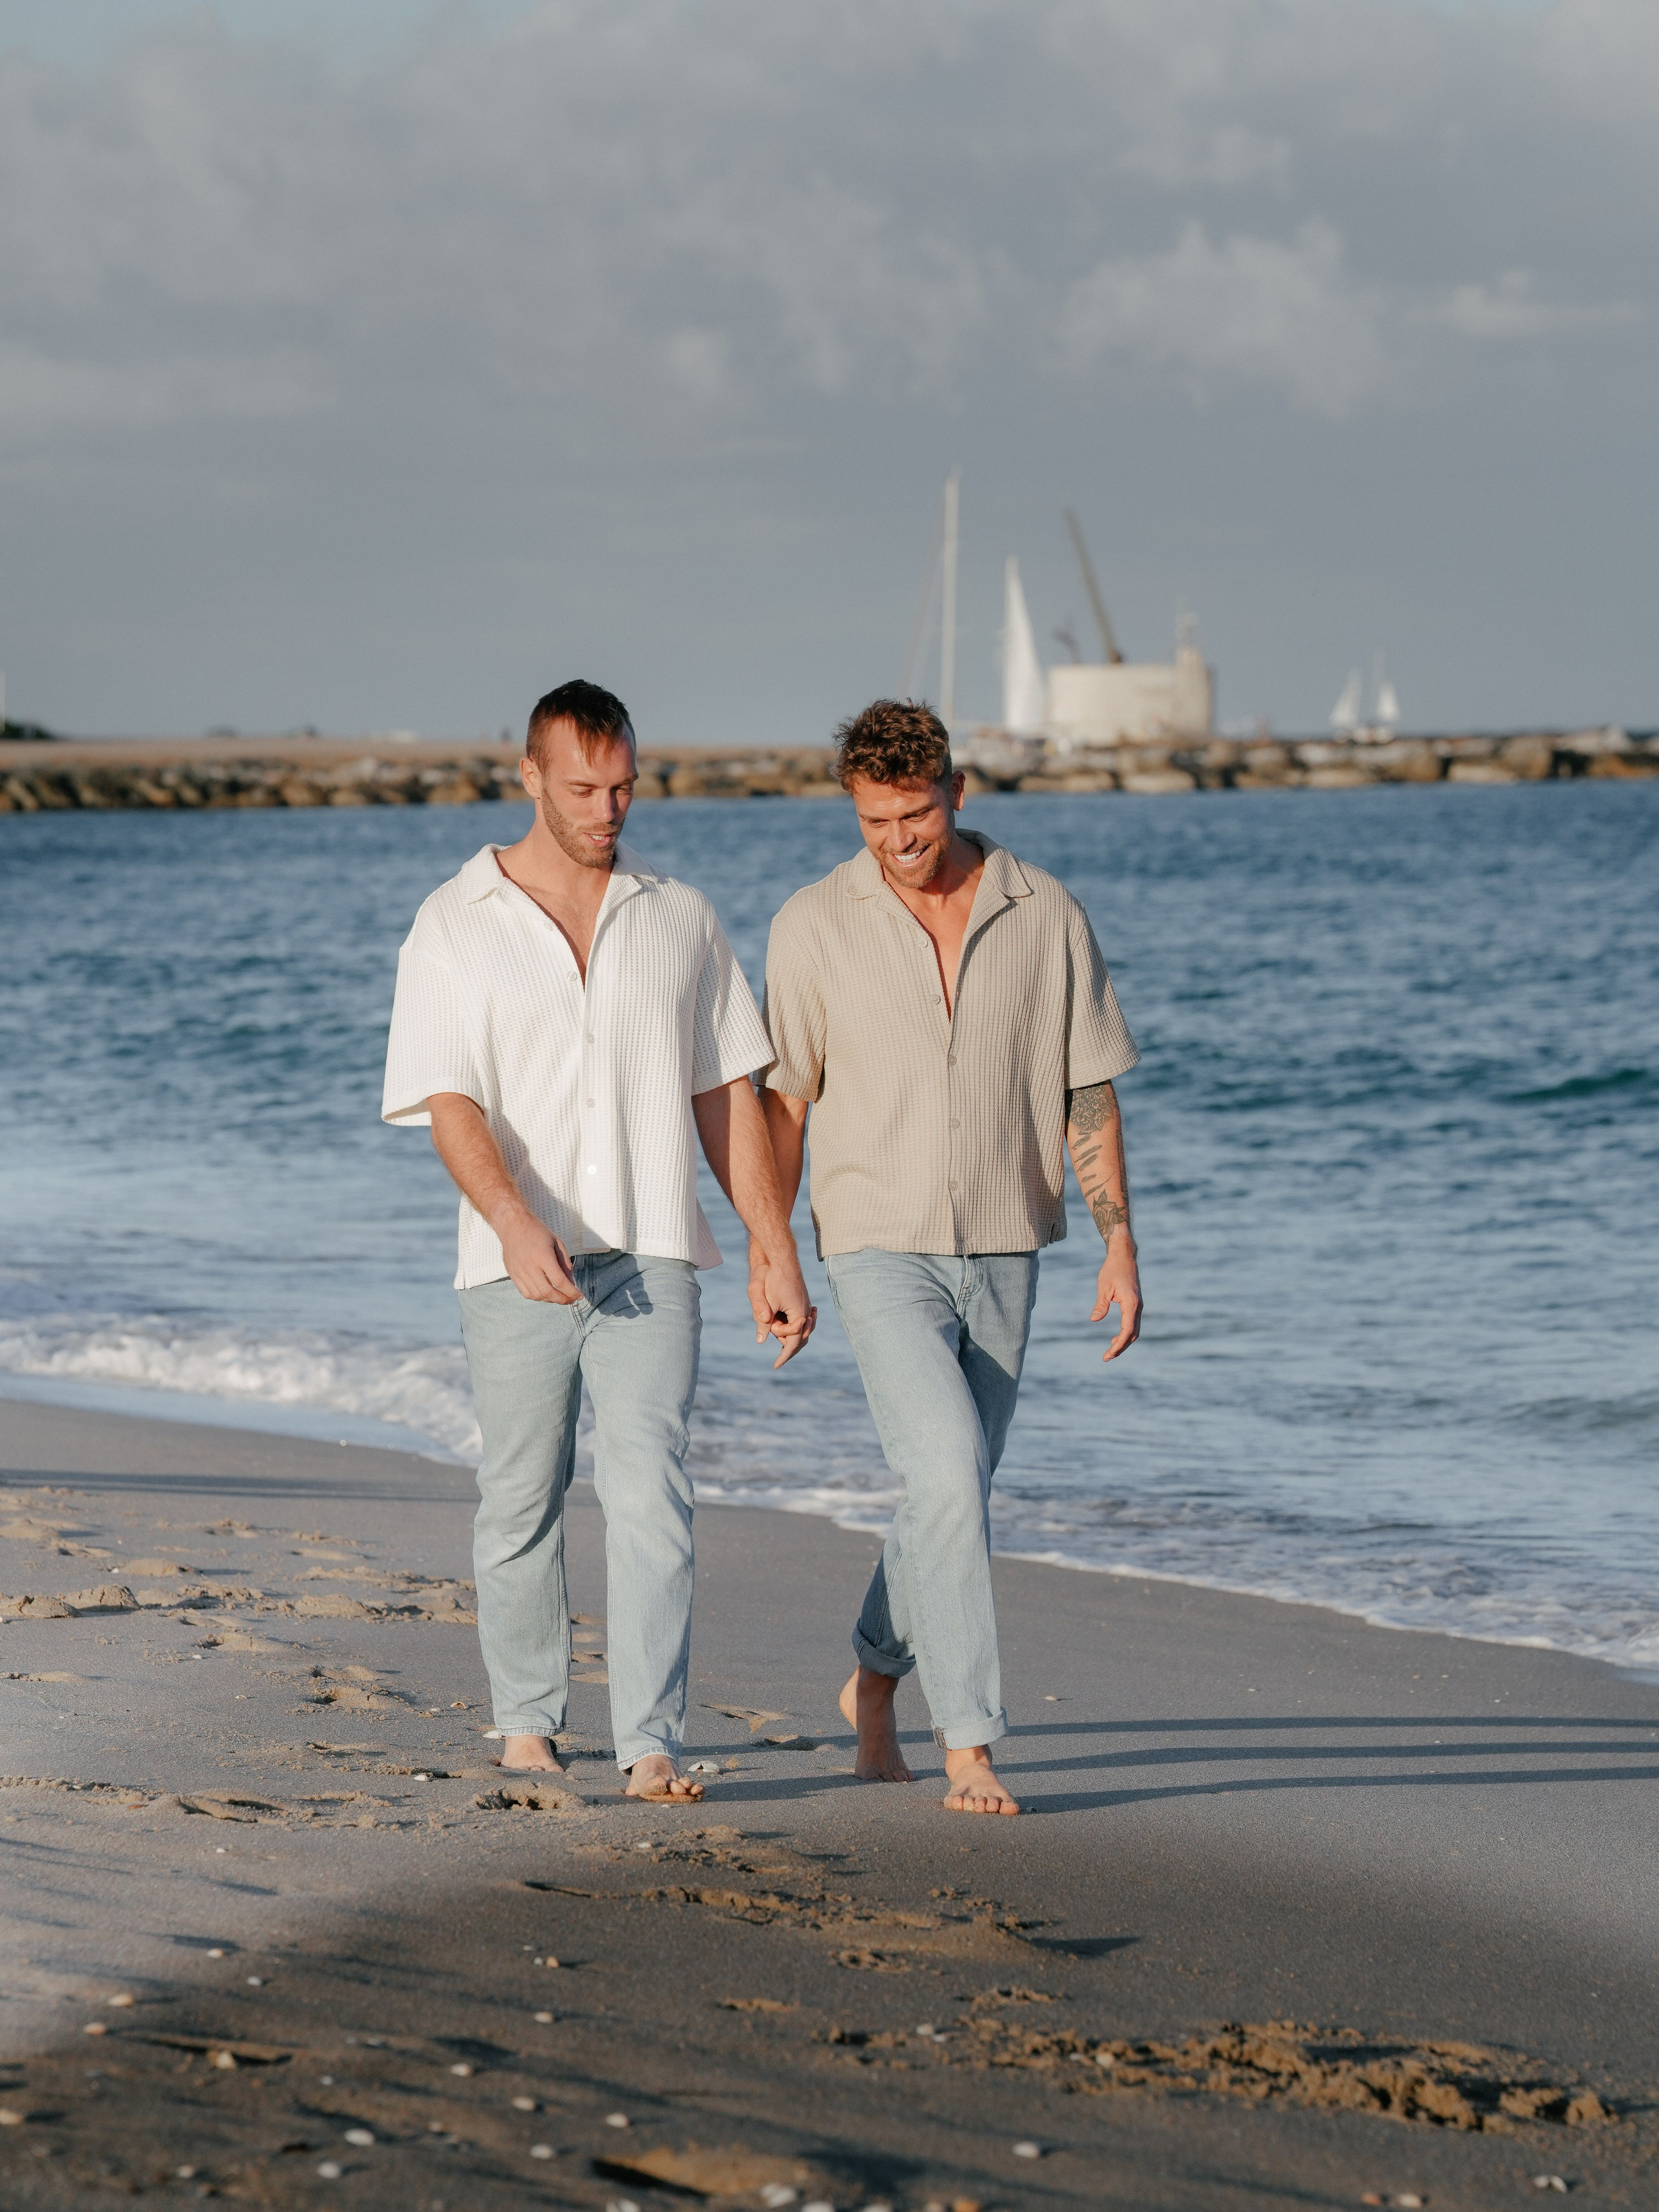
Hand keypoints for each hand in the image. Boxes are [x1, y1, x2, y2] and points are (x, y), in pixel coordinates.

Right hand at [500, 1213, 580, 1303]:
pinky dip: (537, 1297)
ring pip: (537, 1295)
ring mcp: (519, 1272)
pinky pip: (526, 1293)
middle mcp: (530, 1266)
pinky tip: (545, 1293)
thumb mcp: (557, 1243)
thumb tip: (571, 1283)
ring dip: (551, 1299)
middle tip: (571, 1299)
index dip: (571, 1292)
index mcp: (543, 1256)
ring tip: (559, 1296)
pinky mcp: (513, 1275)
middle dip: (563, 1299)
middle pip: (548, 1292)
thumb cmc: (537, 1232)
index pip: (559, 1281)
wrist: (513, 1225)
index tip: (579, 1296)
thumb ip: (565, 1263)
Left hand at [750, 1245, 815, 1368]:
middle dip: (789, 1349)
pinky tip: (787, 1328)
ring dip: (791, 1337)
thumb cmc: (774, 1279)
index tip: (776, 1366)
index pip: (794, 1342)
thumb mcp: (766, 1302)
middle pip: (801, 1339)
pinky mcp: (803, 1302)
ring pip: (802, 1330)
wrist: (783, 1259)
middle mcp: (806, 1312)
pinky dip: (794, 1328)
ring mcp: (806, 1306)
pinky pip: (801, 1320)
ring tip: (781, 1346)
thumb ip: (764, 1323)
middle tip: (778, 1360)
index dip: (785, 1356)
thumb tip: (760, 1341)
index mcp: (799, 1314)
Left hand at [1091, 1237, 1141, 1361]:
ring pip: (1134, 1330)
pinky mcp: (1135, 1304)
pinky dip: (1125, 1333)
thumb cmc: (1112, 1270)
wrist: (1123, 1256)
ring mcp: (1138, 1305)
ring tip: (1110, 1352)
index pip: (1127, 1331)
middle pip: (1132, 1334)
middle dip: (1121, 1347)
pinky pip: (1132, 1323)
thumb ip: (1100, 1305)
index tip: (1108, 1354)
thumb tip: (1094, 1320)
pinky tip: (1114, 1339)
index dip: (1119, 1345)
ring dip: (1123, 1342)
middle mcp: (1137, 1306)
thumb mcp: (1103, 1287)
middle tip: (1106, 1357)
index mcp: (1131, 1304)